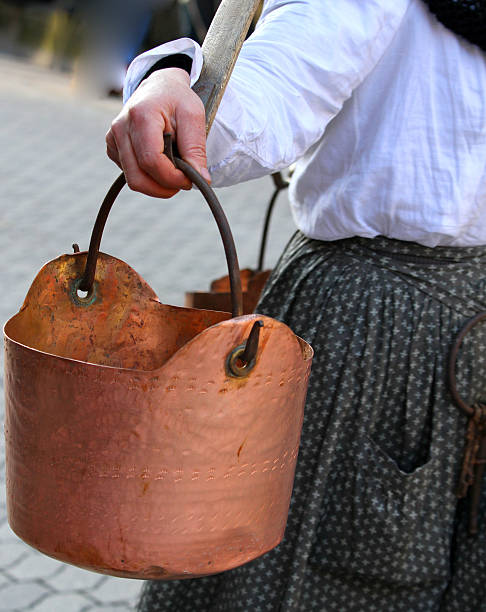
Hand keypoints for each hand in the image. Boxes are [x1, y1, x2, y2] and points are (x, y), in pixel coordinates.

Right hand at [106, 68, 209, 197]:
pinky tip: (160, 163)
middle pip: (138, 177)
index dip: (172, 178)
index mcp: (141, 115)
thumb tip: (201, 179)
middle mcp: (121, 128)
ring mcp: (113, 139)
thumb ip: (196, 149)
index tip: (190, 181)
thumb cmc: (177, 100)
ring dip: (157, 185)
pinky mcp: (113, 148)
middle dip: (164, 188)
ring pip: (133, 180)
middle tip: (183, 182)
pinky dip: (148, 177)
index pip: (152, 161)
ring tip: (174, 172)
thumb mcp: (194, 117)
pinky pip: (130, 175)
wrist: (159, 87)